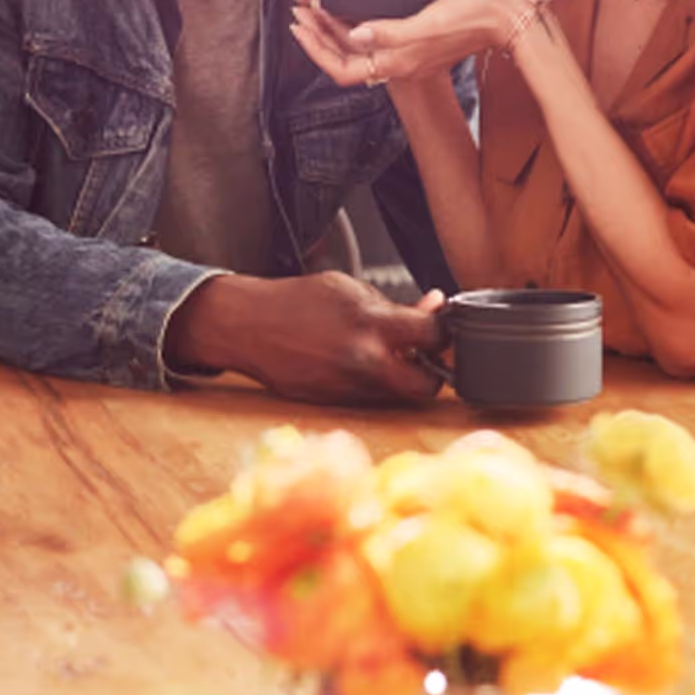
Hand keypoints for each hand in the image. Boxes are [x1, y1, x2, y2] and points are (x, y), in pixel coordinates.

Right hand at [166, 271, 447, 404]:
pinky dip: (376, 386)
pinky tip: (361, 365)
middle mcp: (365, 363)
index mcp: (371, 325)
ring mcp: (350, 389)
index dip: (445, 330)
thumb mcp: (350, 290)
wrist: (249, 327)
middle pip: (429, 386)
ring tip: (387, 354)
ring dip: (403, 379)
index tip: (443, 326)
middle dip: (434, 372)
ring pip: (400, 396)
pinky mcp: (336, 405)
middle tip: (427, 356)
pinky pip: (372, 400)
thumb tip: (434, 308)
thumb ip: (394, 306)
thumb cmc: (298, 301)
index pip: (435, 335)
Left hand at [289, 0, 525, 88]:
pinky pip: (375, 33)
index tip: (300, 23)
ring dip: (334, 24)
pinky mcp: (417, 36)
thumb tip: (355, 34)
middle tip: (300, 5)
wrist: (508, 14)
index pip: (343, 69)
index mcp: (399, 62)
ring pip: (359, 44)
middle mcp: (400, 61)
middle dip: (318, 33)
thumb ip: (391, 33)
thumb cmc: (473, 15)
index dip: (316, 49)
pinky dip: (356, 17)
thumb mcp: (429, 22)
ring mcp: (409, 50)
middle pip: (345, 57)